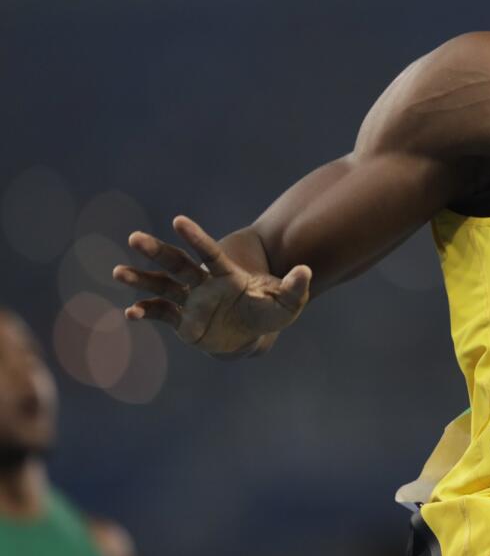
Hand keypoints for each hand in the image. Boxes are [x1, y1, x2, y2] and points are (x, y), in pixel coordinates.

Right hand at [112, 215, 311, 358]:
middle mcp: (203, 283)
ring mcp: (190, 301)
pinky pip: (160, 313)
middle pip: (176, 263)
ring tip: (118, 272)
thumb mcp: (287, 303)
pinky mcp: (182, 321)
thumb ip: (296, 287)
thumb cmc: (270, 312)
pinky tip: (130, 314)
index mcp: (225, 274)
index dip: (194, 237)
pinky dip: (146, 312)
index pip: (208, 252)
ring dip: (140, 279)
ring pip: (161, 286)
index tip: (178, 221)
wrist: (254, 334)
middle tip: (133, 238)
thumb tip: (306, 271)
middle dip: (156, 251)